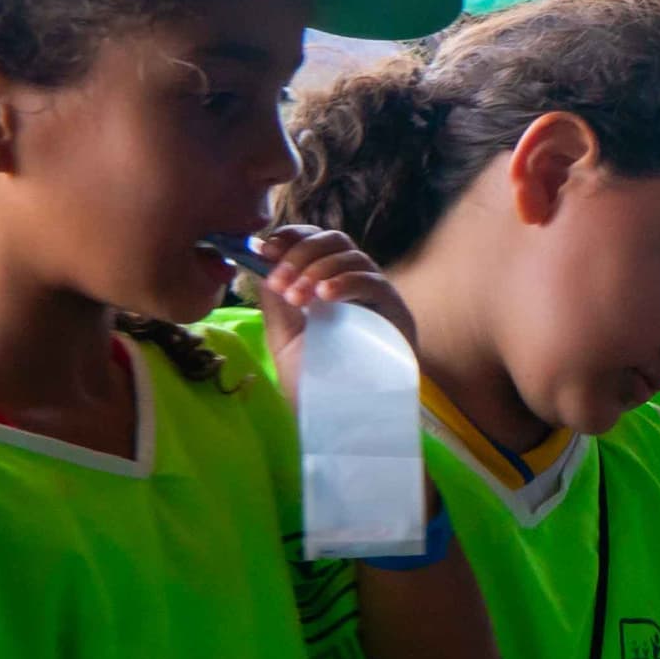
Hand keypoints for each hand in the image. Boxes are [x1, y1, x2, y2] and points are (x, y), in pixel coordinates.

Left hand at [250, 221, 414, 404]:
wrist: (340, 421)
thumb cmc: (313, 383)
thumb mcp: (283, 335)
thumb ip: (276, 297)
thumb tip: (262, 259)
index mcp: (326, 286)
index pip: (314, 242)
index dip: (291, 237)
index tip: (263, 249)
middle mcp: (354, 285)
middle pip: (333, 240)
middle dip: (300, 254)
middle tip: (280, 282)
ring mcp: (377, 298)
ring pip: (352, 256)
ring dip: (317, 269)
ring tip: (298, 298)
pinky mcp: (396, 313)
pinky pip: (373, 282)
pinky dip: (346, 282)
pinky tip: (325, 297)